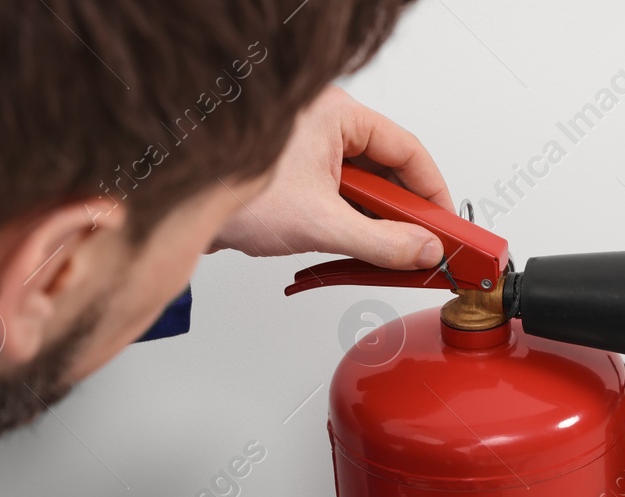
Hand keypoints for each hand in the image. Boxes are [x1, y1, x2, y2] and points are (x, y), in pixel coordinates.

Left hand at [211, 86, 453, 267]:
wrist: (178, 211)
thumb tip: (423, 250)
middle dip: (405, 214)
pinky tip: (356, 250)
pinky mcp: (297, 179)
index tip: (447, 224)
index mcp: (335, 115)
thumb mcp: (322, 224)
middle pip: (388, 171)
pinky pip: (341, 200)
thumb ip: (382, 242)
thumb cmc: (231, 195)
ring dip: (376, 225)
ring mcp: (309, 153)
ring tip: (385, 254)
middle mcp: (324, 127)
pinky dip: (353, 228)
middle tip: (423, 246)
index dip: (433, 191)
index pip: (406, 149)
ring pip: (364, 189)